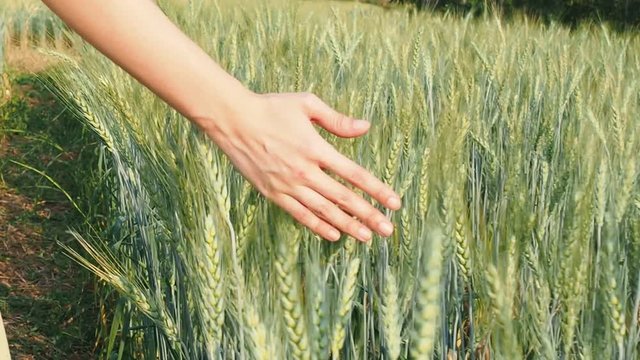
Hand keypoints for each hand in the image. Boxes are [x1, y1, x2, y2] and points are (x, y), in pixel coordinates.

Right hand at [202, 92, 400, 241]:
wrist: (233, 120)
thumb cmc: (271, 108)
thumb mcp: (306, 104)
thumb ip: (337, 120)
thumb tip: (366, 127)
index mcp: (316, 149)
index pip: (354, 174)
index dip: (377, 190)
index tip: (395, 203)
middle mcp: (304, 171)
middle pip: (343, 198)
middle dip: (369, 215)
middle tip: (388, 230)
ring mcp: (288, 185)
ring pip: (324, 211)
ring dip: (348, 225)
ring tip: (368, 237)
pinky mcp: (273, 193)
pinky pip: (300, 214)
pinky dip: (318, 226)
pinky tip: (335, 235)